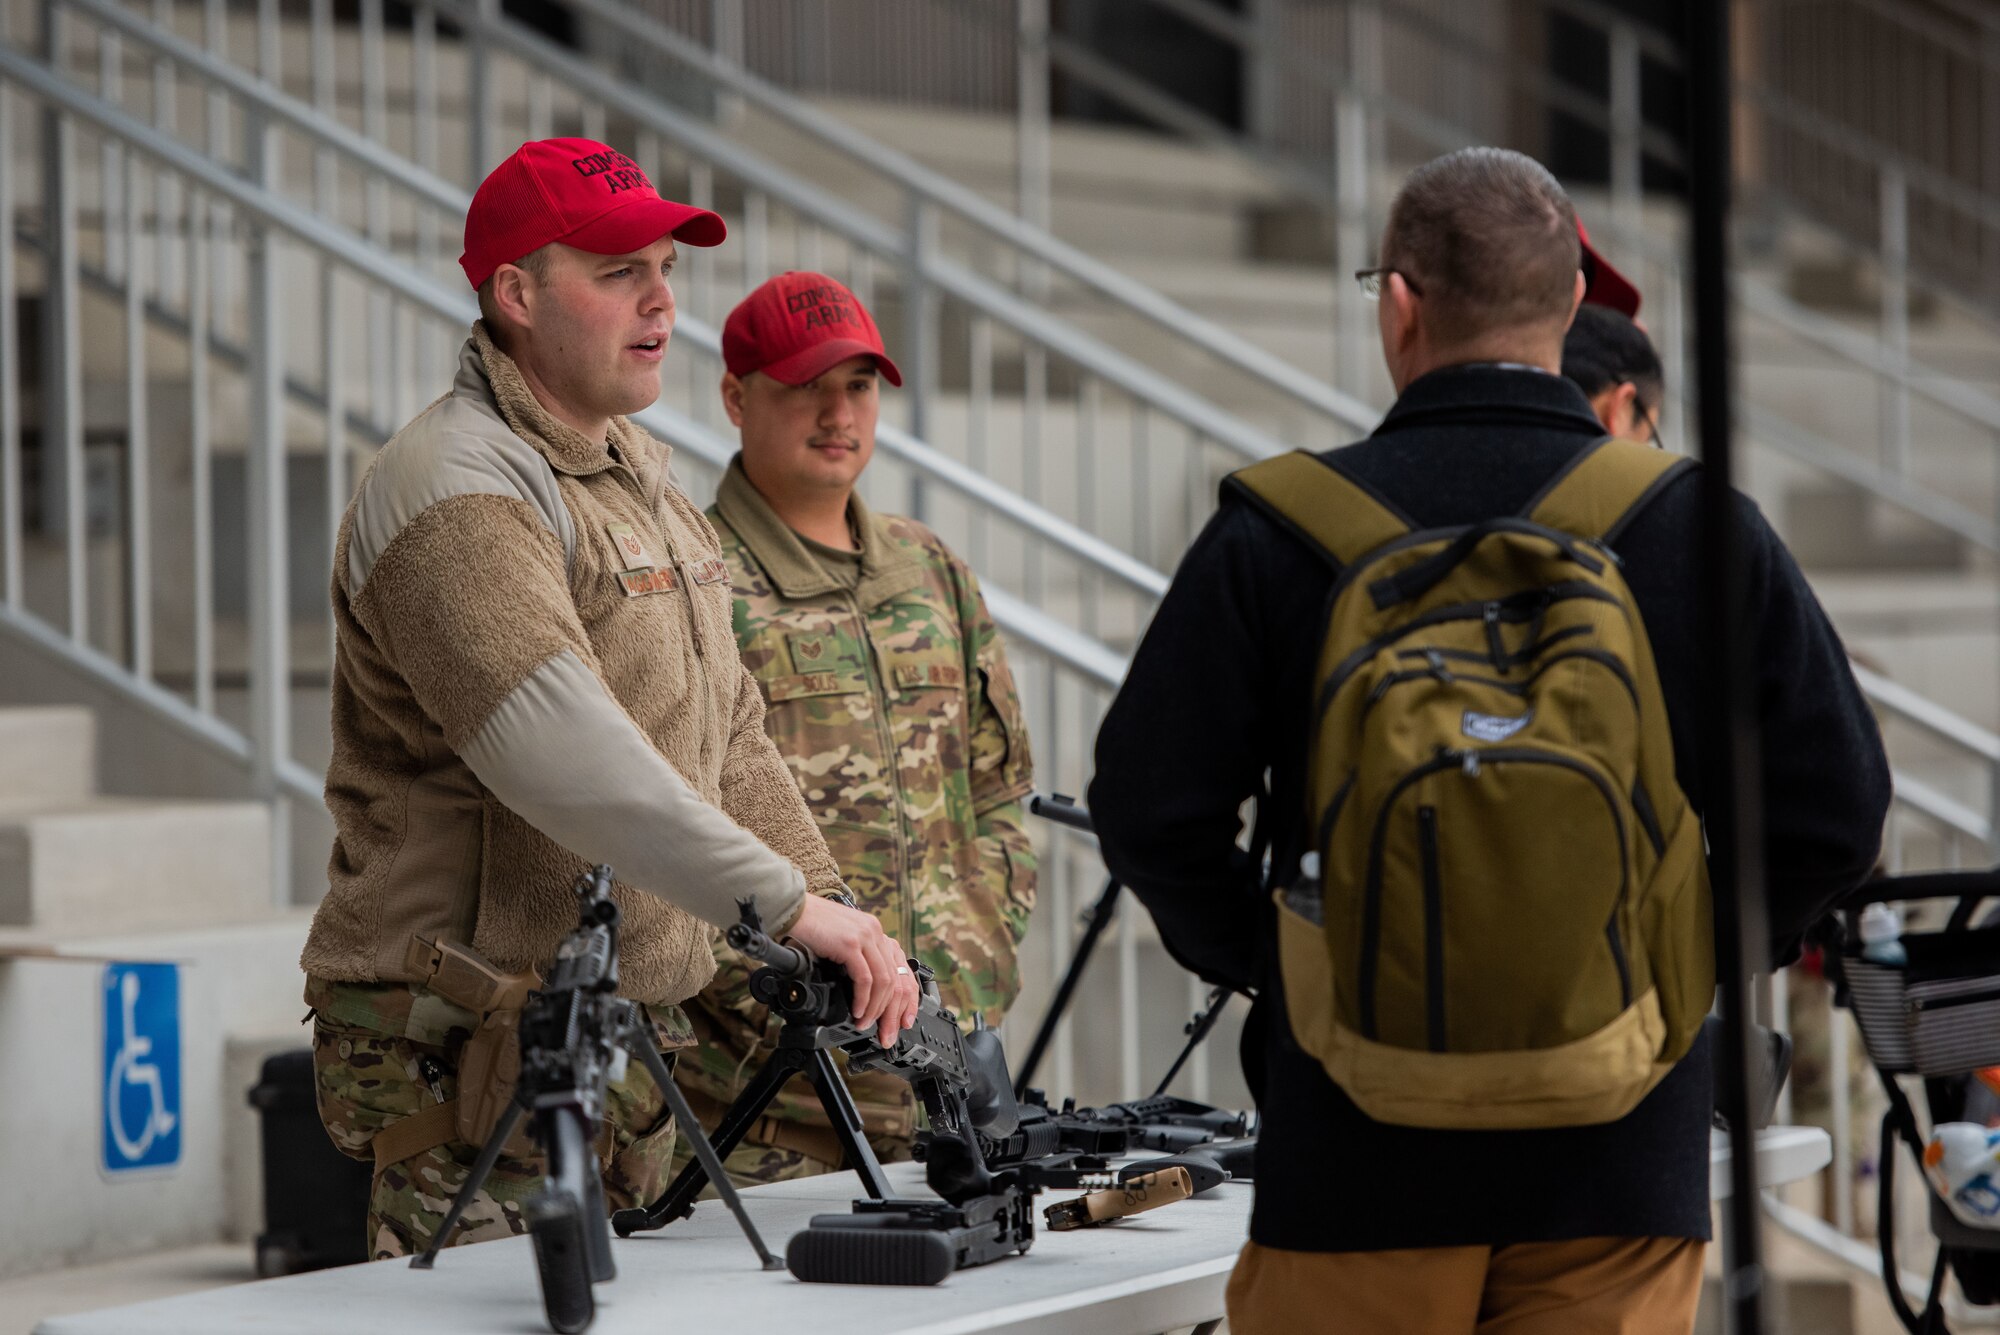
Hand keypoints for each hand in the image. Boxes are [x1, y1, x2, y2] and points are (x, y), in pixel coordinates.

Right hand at [785, 894, 920, 1046]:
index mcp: (876, 931)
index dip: (906, 999)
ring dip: (876, 1009)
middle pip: (896, 979)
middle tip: (886, 1032)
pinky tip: (857, 1011)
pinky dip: (863, 1000)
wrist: (792, 910)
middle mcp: (875, 932)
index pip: (902, 969)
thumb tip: (863, 993)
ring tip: (865, 1024)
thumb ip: (857, 958)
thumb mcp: (842, 941)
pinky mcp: (851, 944)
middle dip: (892, 1011)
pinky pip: (865, 980)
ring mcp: (865, 936)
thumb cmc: (811, 927)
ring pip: (883, 982)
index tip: (902, 1020)